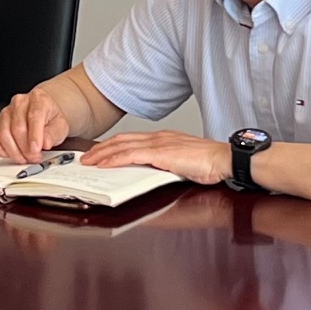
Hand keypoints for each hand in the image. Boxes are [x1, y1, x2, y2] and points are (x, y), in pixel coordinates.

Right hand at [0, 89, 72, 162]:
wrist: (43, 113)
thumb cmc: (50, 118)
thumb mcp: (60, 125)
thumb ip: (53, 133)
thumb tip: (46, 142)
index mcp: (38, 99)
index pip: (34, 116)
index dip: (35, 135)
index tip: (36, 149)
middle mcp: (19, 103)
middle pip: (18, 128)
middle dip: (25, 148)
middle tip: (34, 157)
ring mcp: (5, 112)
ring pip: (3, 133)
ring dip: (13, 151)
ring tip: (24, 158)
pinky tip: (8, 153)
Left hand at [82, 130, 228, 185]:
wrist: (223, 158)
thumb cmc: (208, 162)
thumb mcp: (181, 161)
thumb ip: (165, 164)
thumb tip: (152, 172)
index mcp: (163, 138)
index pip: (132, 139)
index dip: (113, 145)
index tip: (101, 151)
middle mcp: (158, 137)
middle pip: (122, 140)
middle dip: (102, 148)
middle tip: (87, 156)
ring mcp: (158, 144)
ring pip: (122, 145)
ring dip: (103, 153)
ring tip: (89, 161)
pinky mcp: (160, 153)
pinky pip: (131, 155)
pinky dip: (115, 159)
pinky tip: (105, 164)